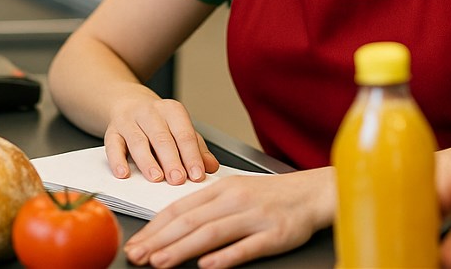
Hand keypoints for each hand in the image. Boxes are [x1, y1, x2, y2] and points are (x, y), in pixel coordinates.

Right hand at [104, 91, 219, 185]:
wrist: (128, 102)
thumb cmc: (159, 122)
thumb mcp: (180, 129)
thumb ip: (196, 148)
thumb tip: (211, 167)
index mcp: (172, 111)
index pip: (184, 134)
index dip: (191, 156)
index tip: (197, 175)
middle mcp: (150, 113)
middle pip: (162, 138)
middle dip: (171, 160)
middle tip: (178, 179)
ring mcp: (129, 121)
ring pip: (138, 141)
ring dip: (147, 161)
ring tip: (156, 178)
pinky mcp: (111, 132)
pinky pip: (113, 146)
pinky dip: (117, 160)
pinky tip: (124, 173)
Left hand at [124, 168, 332, 268]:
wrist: (314, 192)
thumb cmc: (273, 195)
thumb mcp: (235, 193)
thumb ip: (206, 207)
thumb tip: (172, 225)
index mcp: (222, 189)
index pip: (180, 208)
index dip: (154, 227)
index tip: (136, 243)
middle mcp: (235, 200)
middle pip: (190, 221)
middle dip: (160, 240)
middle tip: (138, 256)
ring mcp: (255, 217)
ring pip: (213, 233)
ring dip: (183, 248)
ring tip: (160, 262)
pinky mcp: (275, 234)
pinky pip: (248, 246)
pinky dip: (227, 256)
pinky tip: (209, 265)